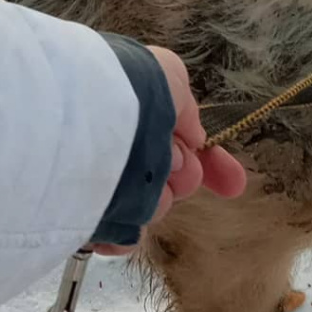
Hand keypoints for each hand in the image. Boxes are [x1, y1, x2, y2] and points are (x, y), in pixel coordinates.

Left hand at [92, 46, 245, 254]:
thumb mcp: (168, 76)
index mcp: (138, 117)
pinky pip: (118, 235)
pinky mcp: (78, 218)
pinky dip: (125, 233)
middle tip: (175, 167)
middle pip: (173, 178)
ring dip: (158, 199)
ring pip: (152, 206)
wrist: (79, 118)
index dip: (211, 162)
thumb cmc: (125, 89)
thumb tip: (193, 139)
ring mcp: (99, 185)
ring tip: (143, 183)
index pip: (182, 144)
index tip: (232, 185)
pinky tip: (123, 222)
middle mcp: (121, 150)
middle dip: (185, 176)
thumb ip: (185, 109)